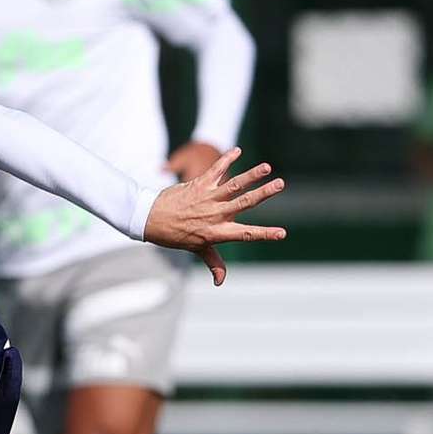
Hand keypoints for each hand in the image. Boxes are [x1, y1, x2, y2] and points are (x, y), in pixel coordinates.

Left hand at [145, 147, 285, 285]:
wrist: (150, 218)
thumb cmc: (175, 235)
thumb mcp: (196, 250)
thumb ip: (214, 263)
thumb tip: (220, 282)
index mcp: (217, 232)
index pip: (246, 234)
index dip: (264, 234)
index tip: (282, 233)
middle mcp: (215, 214)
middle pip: (244, 202)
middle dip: (264, 193)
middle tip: (281, 184)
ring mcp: (207, 198)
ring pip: (233, 184)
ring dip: (251, 174)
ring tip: (267, 167)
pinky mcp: (198, 184)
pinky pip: (215, 170)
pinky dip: (226, 159)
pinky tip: (238, 150)